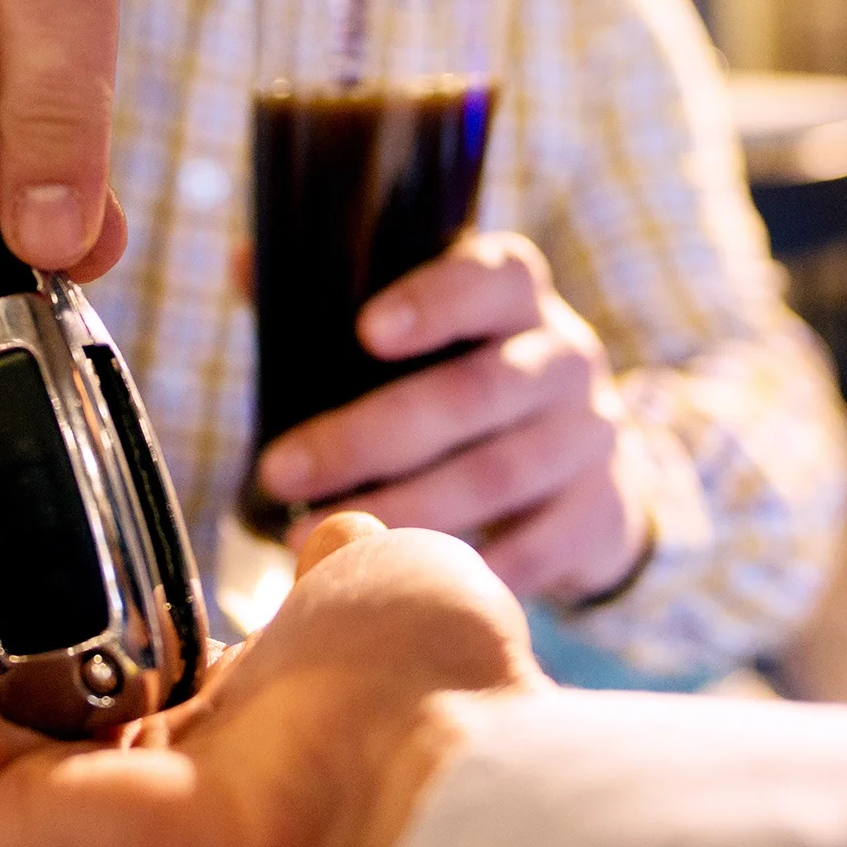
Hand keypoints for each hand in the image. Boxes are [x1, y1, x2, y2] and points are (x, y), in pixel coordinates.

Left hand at [256, 232, 650, 602]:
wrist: (584, 467)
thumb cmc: (467, 382)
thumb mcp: (427, 331)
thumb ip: (343, 296)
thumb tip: (244, 263)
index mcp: (518, 296)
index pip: (492, 277)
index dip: (433, 301)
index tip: (365, 331)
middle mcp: (566, 357)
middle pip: (473, 393)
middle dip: (367, 435)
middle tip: (279, 471)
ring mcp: (592, 436)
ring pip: (496, 475)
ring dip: (401, 511)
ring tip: (312, 538)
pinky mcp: (602, 511)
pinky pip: (537, 545)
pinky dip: (470, 568)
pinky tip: (407, 583)